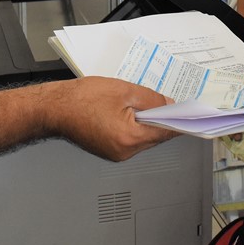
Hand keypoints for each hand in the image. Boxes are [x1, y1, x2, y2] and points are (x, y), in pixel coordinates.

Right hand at [54, 77, 175, 160]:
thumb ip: (151, 99)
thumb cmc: (82, 98)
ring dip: (146, 121)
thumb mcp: (124, 90)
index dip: (179, 121)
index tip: (190, 115)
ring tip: (140, 102)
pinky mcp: (108, 150)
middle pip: (154, 136)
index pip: (165, 133)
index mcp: (130, 138)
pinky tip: (128, 111)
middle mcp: (124, 152)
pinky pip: (130, 139)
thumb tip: (170, 106)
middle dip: (161, 119)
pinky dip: (133, 126)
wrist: (53, 108)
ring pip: (142, 137)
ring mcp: (115, 153)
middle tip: (166, 101)